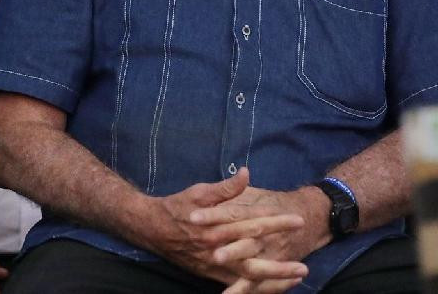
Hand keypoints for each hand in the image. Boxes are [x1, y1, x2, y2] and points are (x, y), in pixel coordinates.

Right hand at [132, 169, 306, 284]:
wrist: (152, 228)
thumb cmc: (177, 207)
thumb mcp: (198, 192)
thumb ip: (225, 187)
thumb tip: (246, 173)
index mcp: (216, 225)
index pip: (252, 223)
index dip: (276, 222)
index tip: (297, 220)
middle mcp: (217, 247)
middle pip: (254, 255)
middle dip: (280, 260)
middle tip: (304, 263)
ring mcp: (214, 264)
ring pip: (248, 275)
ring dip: (274, 278)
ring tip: (297, 277)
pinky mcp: (210, 274)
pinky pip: (238, 285)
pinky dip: (257, 287)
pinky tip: (275, 286)